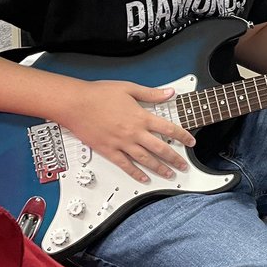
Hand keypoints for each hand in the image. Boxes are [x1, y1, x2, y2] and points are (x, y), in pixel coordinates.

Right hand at [53, 80, 195, 183]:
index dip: (183, 136)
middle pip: (160, 148)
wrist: (75, 103)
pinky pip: (125, 165)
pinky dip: (136, 173)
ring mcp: (121, 143)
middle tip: (184, 166)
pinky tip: (143, 178)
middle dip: (175, 158)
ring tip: (170, 174)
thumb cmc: (98, 94)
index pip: (168, 129)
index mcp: (141, 116)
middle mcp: (133, 132)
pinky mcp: (108, 150)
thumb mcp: (129, 88)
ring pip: (145, 159)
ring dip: (159, 168)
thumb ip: (151, 93)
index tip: (190, 142)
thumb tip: (169, 93)